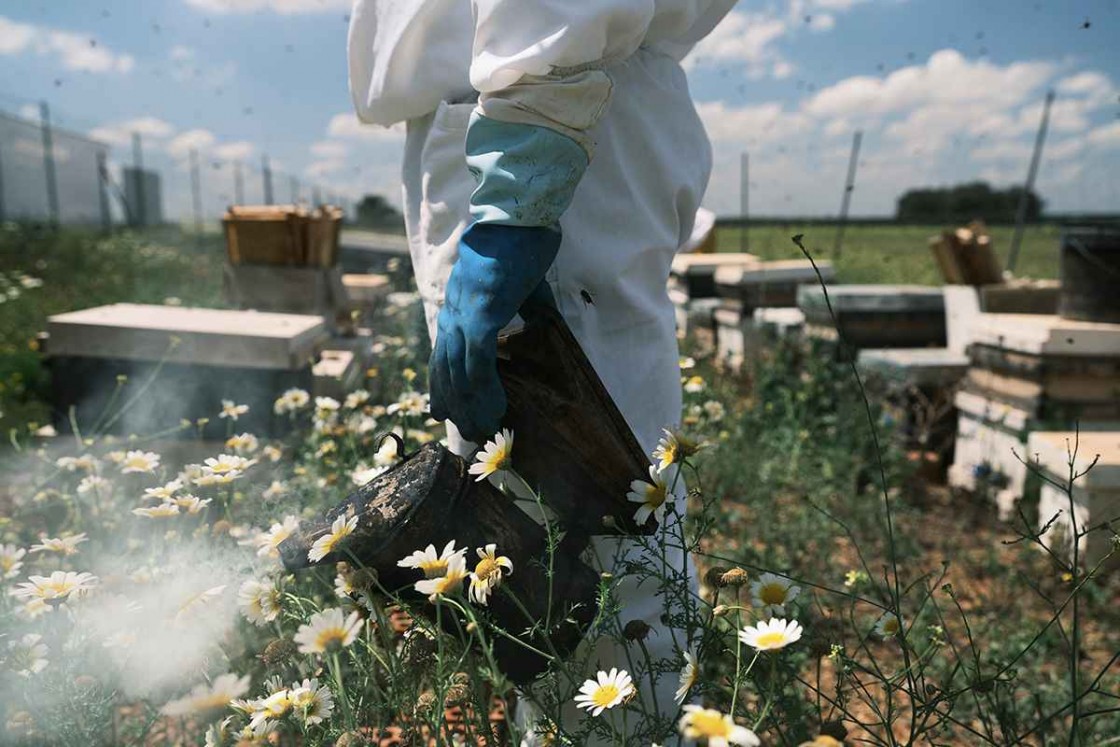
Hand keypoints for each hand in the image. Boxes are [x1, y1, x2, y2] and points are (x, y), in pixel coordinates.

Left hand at [428, 222, 558, 441]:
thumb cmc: (521, 241)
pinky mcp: (480, 317)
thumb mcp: (519, 282)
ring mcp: (464, 316)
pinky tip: (494, 409)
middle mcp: (453, 313)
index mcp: (458, 304)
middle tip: (465, 429)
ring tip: (481, 428)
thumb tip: (540, 320)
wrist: (518, 216)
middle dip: (453, 403)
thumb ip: (524, 304)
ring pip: (458, 372)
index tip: (443, 409)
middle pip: (445, 368)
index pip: (442, 352)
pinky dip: (484, 390)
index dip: (442, 383)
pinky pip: (478, 364)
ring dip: (470, 405)